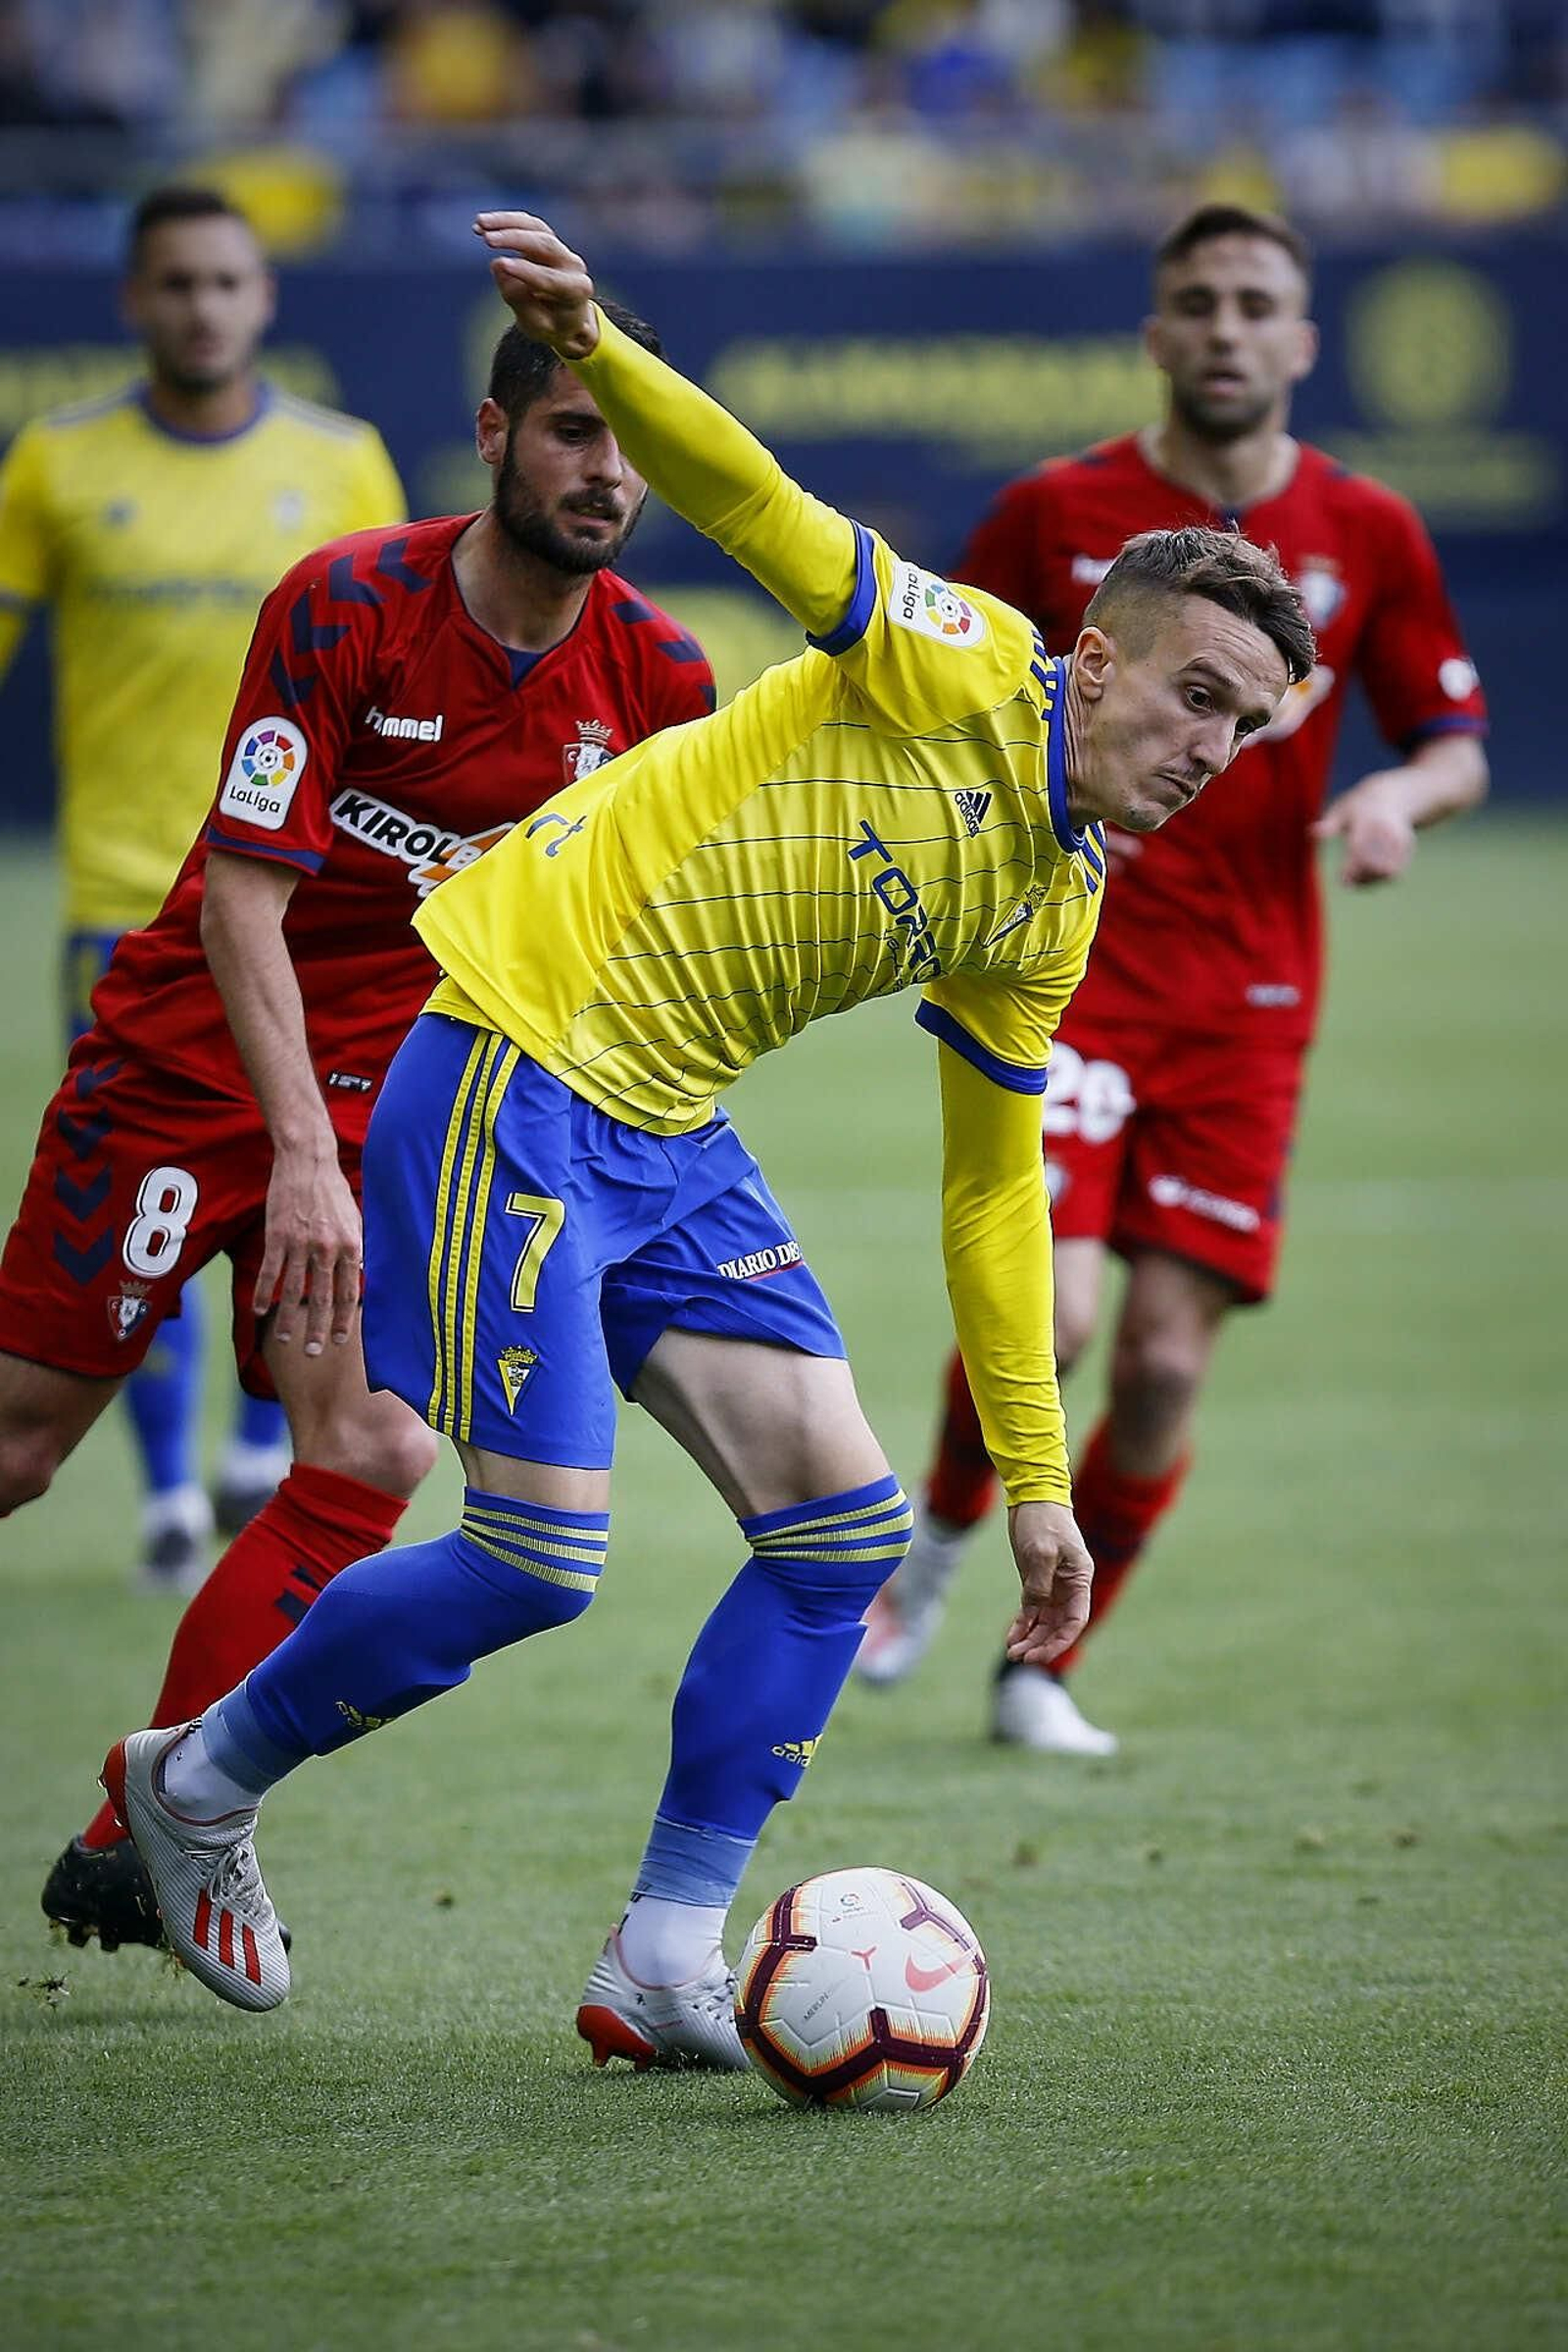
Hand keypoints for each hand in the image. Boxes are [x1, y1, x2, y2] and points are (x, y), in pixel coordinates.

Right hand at [255, 1145, 362, 1357]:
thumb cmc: (334, 1192)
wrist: (308, 1161)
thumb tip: (363, 1279)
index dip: (346, 1320)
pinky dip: (263, 1293)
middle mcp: (327, 1248)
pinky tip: (259, 1311)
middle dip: (319, 1329)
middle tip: (314, 1352)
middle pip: (323, 1298)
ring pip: (293, 1290)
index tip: (341, 1340)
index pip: (350, 1293)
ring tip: (285, 1339)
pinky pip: (270, 1271)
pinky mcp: (277, 1235)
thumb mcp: (356, 1220)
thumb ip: (357, 1250)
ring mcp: (300, 1243)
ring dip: (288, 1319)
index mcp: (351, 1246)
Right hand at [473, 211, 599, 360]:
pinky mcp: (548, 239)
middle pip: (544, 244)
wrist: (565, 318)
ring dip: (506, 222)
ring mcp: (562, 250)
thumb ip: (520, 300)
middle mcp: (572, 265)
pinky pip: (528, 224)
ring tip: (479, 223)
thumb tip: (498, 265)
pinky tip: (481, 224)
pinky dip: (505, 221)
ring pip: (535, 227)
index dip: (524, 271)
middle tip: (487, 239)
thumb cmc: (551, 325)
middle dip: (514, 239)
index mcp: (576, 290)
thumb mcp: (537, 326)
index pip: (549, 278)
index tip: (499, 264)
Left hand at [1004, 1500, 1093, 1667]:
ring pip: (1044, 1621)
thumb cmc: (1042, 1520)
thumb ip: (1039, 1585)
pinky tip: (1011, 1637)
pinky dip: (1022, 1624)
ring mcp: (1052, 1585)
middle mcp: (1069, 1586)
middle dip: (1041, 1644)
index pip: (1075, 1620)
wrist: (1031, 1496)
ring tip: (1012, 1652)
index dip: (1060, 1641)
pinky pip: (1032, 1610)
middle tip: (1019, 1657)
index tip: (1039, 1655)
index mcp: (1079, 1579)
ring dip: (1030, 1638)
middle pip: (1059, 1626)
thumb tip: (1035, 1612)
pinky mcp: (1036, 1581)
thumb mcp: (1040, 1552)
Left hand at [1310, 771, 1418, 886]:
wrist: (1393, 796)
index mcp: (1368, 822)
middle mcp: (1387, 832)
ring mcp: (1400, 841)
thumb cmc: (1359, 806)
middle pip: (1375, 865)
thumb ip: (1329, 823)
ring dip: (1371, 881)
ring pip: (1387, 872)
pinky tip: (1367, 878)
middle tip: (1347, 882)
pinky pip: (1394, 873)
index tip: (1343, 881)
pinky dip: (1380, 879)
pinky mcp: (1407, 849)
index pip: (1360, 850)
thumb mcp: (1342, 809)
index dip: (1352, 869)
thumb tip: (1311, 832)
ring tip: (1355, 881)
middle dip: (1361, 878)